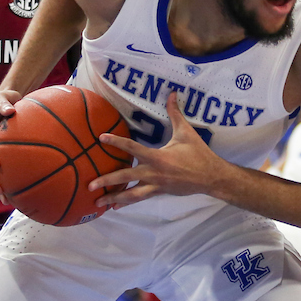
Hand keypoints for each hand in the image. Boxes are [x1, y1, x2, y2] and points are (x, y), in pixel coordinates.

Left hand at [88, 91, 227, 208]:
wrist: (211, 176)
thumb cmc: (198, 153)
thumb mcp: (186, 132)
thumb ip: (175, 113)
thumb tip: (172, 93)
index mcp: (158, 157)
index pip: (132, 148)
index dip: (116, 142)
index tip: (101, 138)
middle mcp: (154, 173)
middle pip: (126, 177)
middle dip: (107, 181)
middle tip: (90, 185)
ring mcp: (156, 185)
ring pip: (131, 195)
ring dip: (114, 198)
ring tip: (99, 203)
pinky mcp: (159, 192)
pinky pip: (140, 198)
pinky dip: (127, 202)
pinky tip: (116, 206)